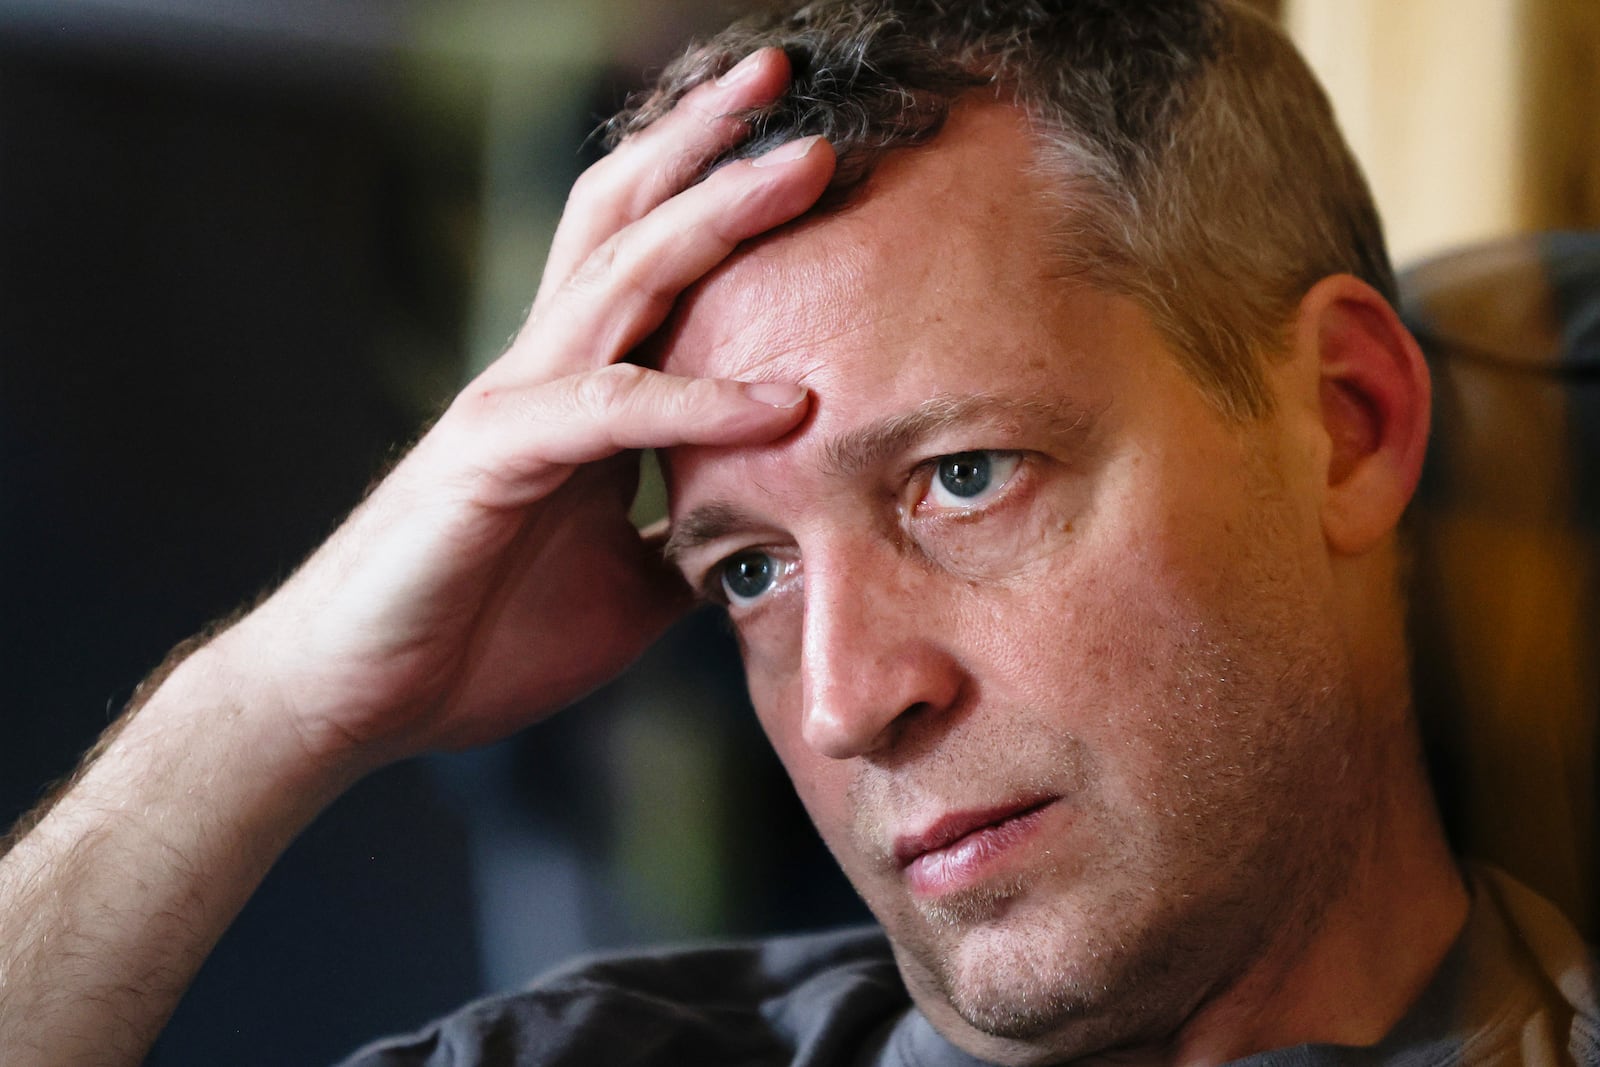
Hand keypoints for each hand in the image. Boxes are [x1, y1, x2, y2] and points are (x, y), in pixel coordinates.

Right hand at [215, 49, 833, 768]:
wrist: (361, 696)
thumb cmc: (477, 630)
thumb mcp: (621, 581)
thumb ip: (686, 537)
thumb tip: (764, 537)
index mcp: (574, 390)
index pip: (644, 258)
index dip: (709, 189)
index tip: (792, 143)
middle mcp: (542, 371)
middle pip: (629, 221)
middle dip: (709, 145)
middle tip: (787, 77)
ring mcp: (514, 403)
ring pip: (622, 277)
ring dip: (715, 214)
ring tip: (803, 164)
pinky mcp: (492, 458)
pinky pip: (611, 411)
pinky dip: (701, 400)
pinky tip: (785, 401)